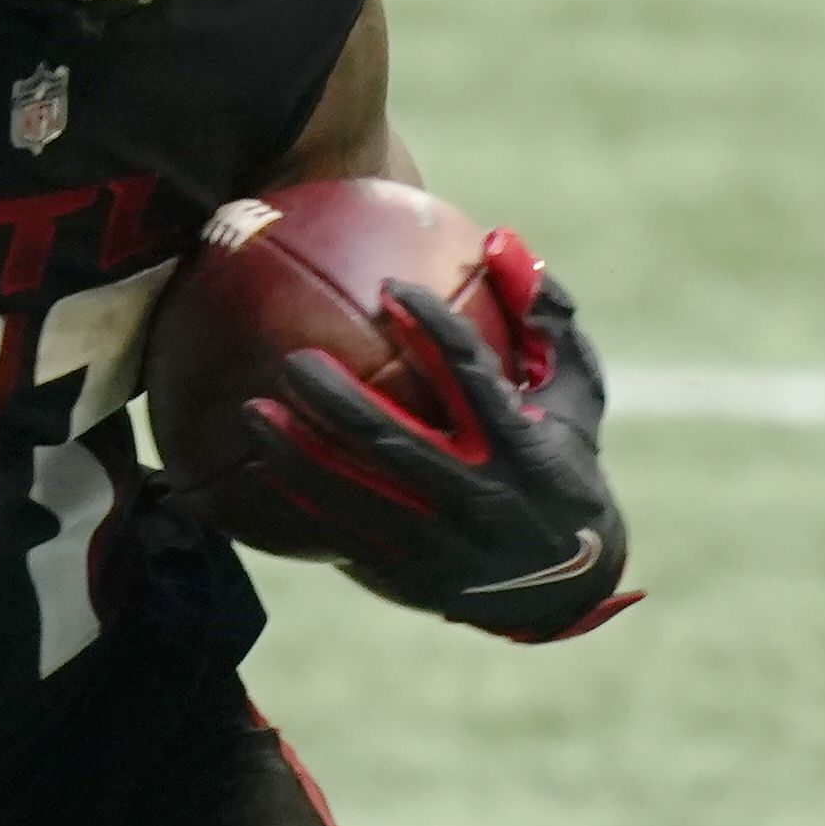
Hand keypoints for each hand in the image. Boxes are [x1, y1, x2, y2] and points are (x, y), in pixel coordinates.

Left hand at [222, 231, 638, 642]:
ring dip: (298, 454)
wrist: (565, 586)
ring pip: (357, 496)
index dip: (434, 329)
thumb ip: (545, 317)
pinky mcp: (408, 574)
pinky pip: (340, 532)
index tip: (390, 285)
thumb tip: (497, 239)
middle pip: (399, 444)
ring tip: (250, 411)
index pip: (473, 379)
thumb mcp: (574, 392)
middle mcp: (483, 499)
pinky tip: (252, 460)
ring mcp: (442, 543)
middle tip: (293, 360)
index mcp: (525, 449)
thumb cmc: (563, 459)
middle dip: (341, 402)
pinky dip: (296, 496)